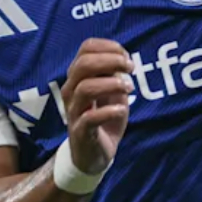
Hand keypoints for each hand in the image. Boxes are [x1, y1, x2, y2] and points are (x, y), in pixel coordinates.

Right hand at [60, 38, 133, 173]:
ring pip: (84, 88)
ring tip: (129, 88)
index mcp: (78, 77)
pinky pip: (89, 118)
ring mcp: (74, 112)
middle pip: (83, 64)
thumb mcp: (112, 93)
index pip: (86, 49)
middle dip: (111, 61)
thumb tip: (124, 60)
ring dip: (111, 84)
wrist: (93, 155)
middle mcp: (71, 91)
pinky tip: (121, 110)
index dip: (109, 47)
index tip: (126, 56)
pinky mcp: (80, 132)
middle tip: (130, 68)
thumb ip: (115, 75)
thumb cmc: (103, 119)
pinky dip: (108, 111)